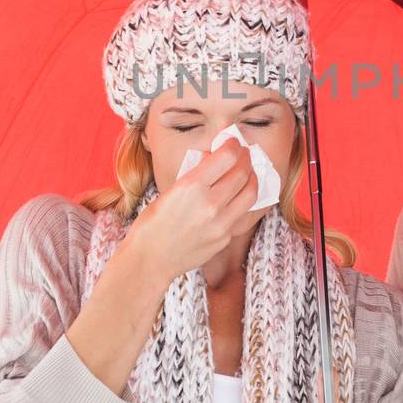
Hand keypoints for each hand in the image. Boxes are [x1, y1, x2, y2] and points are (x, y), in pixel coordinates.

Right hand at [122, 142, 257, 282]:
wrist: (150, 259)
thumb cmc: (153, 223)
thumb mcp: (170, 191)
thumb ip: (195, 175)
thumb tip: (214, 158)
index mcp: (191, 187)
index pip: (227, 157)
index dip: (233, 145)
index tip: (233, 143)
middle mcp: (209, 204)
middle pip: (242, 173)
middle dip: (246, 158)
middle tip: (243, 154)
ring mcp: (220, 224)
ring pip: (251, 193)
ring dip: (252, 178)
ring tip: (247, 174)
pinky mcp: (225, 238)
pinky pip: (244, 214)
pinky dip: (245, 201)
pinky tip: (241, 196)